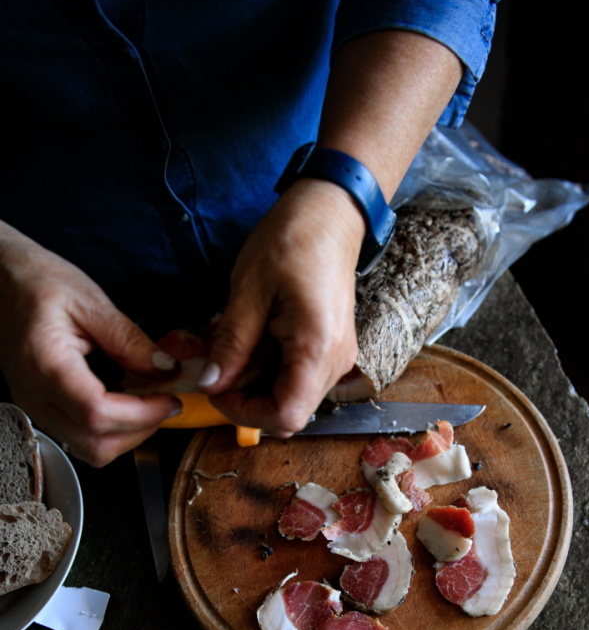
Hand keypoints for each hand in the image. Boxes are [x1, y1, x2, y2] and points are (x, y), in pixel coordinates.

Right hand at [0, 224, 180, 465]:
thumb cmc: (37, 282)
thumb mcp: (90, 301)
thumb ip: (130, 340)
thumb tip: (166, 370)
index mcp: (46, 365)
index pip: (97, 413)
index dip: (142, 415)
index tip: (169, 399)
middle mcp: (35, 395)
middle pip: (95, 445)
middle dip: (140, 430)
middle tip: (165, 402)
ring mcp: (35, 406)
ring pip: (89, 449)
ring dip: (127, 435)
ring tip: (148, 402)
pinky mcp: (41, 407)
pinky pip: (80, 436)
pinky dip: (111, 429)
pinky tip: (126, 402)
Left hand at [197, 179, 362, 436]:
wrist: (330, 213)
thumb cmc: (293, 241)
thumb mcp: (249, 290)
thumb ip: (231, 344)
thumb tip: (210, 383)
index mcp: (317, 348)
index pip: (286, 415)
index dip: (245, 412)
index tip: (217, 388)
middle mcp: (336, 363)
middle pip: (290, 414)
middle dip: (248, 401)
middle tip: (219, 369)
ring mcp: (337, 359)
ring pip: (293, 399)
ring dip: (257, 387)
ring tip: (234, 351)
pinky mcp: (330, 351)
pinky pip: (298, 380)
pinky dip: (270, 373)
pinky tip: (253, 344)